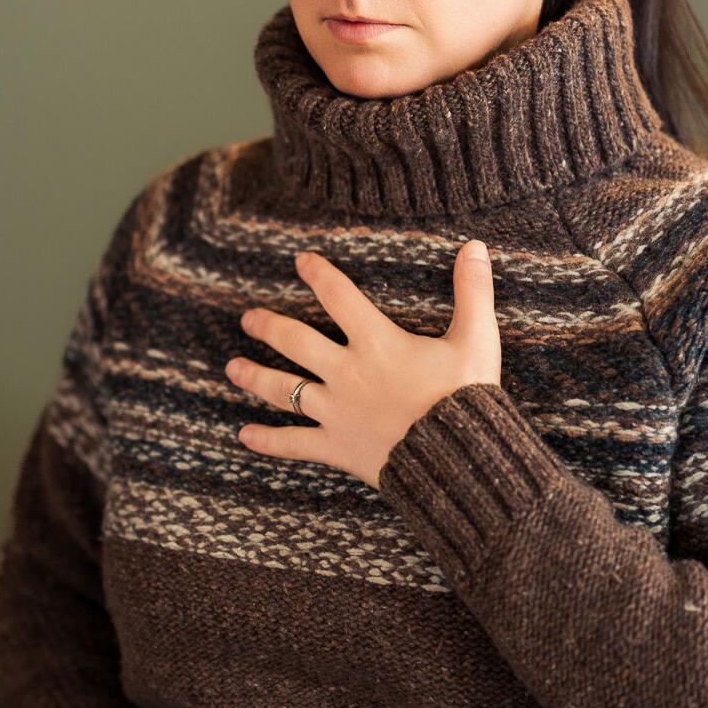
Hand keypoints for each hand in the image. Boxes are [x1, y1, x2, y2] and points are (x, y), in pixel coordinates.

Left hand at [225, 240, 501, 488]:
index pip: (340, 298)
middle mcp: (348, 373)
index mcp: (378, 343)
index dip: (319, 275)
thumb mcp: (476, 339)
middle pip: (296, 343)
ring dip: (255, 377)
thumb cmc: (468, 398)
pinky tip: (243, 436)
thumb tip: (475, 246)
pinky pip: (294, 443)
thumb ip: (472, 291)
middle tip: (247, 318)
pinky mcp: (337, 447)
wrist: (461, 460)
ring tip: (231, 368)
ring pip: (285, 390)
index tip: (300, 261)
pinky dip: (268, 440)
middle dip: (268, 327)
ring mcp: (337, 412)